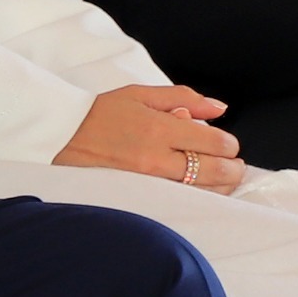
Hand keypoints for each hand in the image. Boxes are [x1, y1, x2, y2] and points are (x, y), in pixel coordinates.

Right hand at [54, 85, 243, 192]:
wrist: (65, 136)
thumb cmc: (103, 113)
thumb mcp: (141, 94)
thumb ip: (183, 97)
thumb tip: (219, 107)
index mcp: (160, 128)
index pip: (215, 142)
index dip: (228, 143)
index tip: (225, 142)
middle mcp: (159, 159)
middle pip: (217, 171)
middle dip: (233, 167)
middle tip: (232, 162)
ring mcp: (152, 183)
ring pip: (205, 192)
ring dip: (221, 186)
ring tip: (220, 176)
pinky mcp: (145, 198)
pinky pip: (185, 202)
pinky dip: (200, 197)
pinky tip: (201, 189)